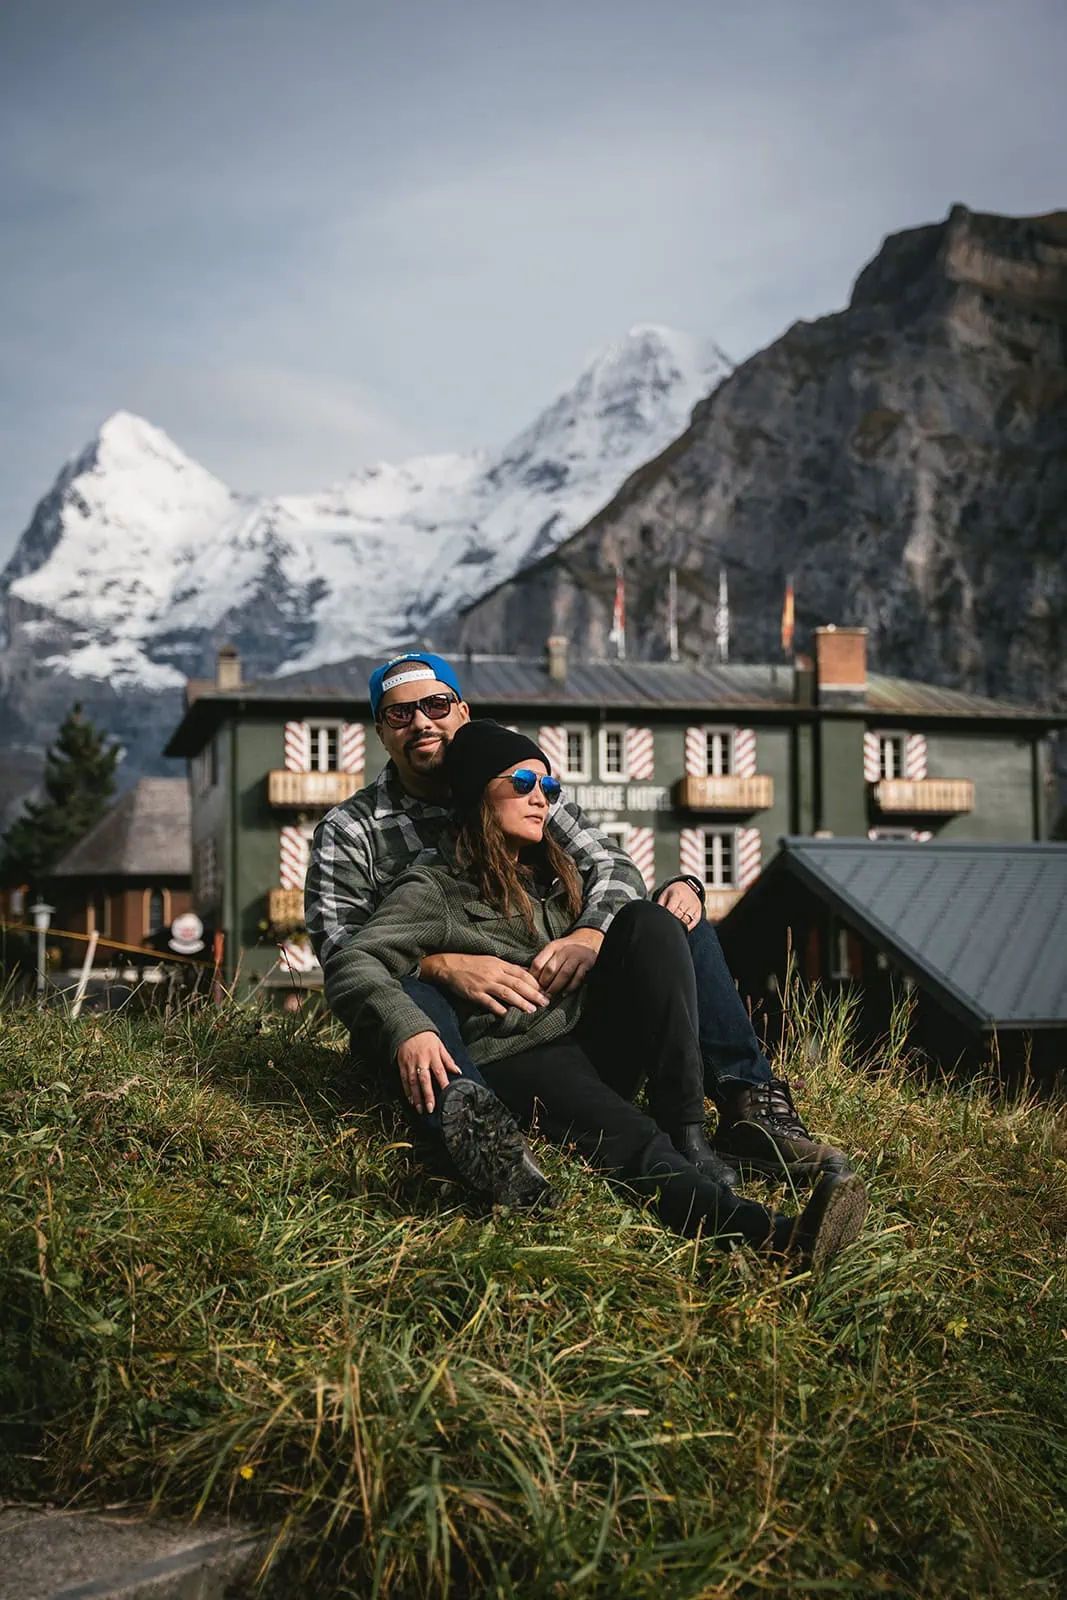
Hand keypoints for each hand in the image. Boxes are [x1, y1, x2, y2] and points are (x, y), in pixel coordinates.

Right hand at [396, 1031, 461, 1113]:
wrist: (408, 1029)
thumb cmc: (427, 1038)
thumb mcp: (440, 1046)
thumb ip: (448, 1060)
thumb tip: (458, 1071)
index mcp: (433, 1055)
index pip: (439, 1071)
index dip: (443, 1083)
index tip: (446, 1094)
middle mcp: (421, 1060)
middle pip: (424, 1079)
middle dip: (427, 1095)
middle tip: (430, 1108)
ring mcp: (410, 1063)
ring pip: (413, 1082)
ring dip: (416, 1097)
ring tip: (420, 1109)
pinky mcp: (402, 1065)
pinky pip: (404, 1080)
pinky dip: (407, 1091)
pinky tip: (410, 1100)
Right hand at [419, 952, 549, 1016]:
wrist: (449, 965)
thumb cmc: (473, 963)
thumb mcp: (493, 961)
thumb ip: (509, 968)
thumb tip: (527, 972)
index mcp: (500, 964)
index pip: (522, 973)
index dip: (535, 982)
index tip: (546, 990)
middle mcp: (494, 973)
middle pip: (518, 984)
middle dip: (533, 994)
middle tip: (545, 1002)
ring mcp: (484, 984)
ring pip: (506, 993)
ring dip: (520, 1002)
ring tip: (531, 1010)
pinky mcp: (474, 993)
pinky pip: (488, 1002)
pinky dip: (498, 1008)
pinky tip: (507, 1014)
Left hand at [530, 930, 601, 995]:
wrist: (588, 940)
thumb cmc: (566, 949)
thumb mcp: (554, 949)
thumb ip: (543, 961)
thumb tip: (529, 977)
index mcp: (552, 947)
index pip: (538, 963)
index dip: (533, 977)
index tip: (531, 987)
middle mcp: (564, 950)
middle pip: (550, 969)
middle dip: (544, 985)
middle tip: (540, 995)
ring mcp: (576, 957)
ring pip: (563, 974)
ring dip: (555, 987)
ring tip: (550, 996)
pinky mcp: (587, 963)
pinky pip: (577, 978)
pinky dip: (570, 988)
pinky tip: (564, 994)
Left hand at [656, 880, 702, 928]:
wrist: (687, 887)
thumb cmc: (673, 894)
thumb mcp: (664, 895)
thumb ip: (659, 905)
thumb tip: (656, 916)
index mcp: (677, 895)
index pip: (671, 910)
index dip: (666, 916)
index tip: (663, 920)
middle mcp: (688, 901)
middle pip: (678, 916)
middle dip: (672, 920)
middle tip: (667, 922)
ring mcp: (694, 907)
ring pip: (686, 921)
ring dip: (679, 924)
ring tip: (674, 923)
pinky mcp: (698, 913)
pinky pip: (693, 924)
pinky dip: (687, 927)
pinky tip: (681, 926)